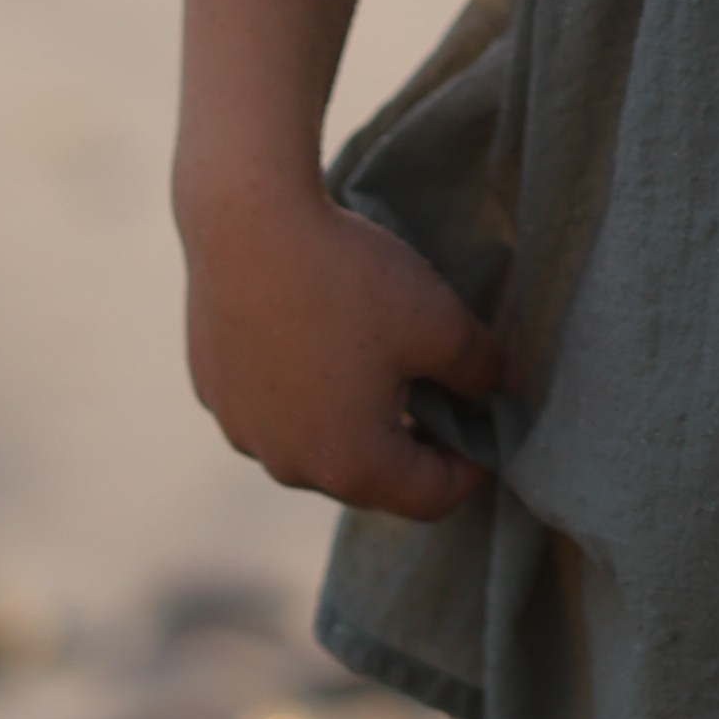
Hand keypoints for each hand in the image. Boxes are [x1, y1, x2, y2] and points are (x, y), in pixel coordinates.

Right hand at [179, 165, 509, 520]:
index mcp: (351, 466)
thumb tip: (504, 390)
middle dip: (410, 441)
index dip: (472, 465)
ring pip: (316, 443)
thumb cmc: (349, 277)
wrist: (247, 220)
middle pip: (371, 477)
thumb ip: (484, 370)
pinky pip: (273, 409)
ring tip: (372, 355)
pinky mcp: (214, 393)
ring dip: (350, 417)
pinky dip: (301, 389)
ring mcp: (243, 432)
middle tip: (435, 384)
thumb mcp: (441, 322)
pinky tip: (316, 334)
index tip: (487, 423)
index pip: (432, 498)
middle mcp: (288, 467)